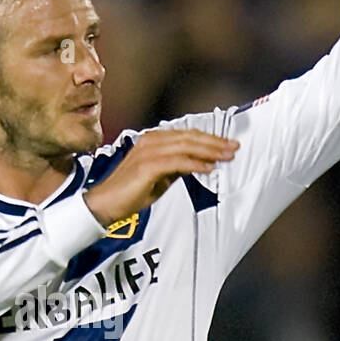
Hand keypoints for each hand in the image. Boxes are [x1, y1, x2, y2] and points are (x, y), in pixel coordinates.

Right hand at [83, 129, 238, 227]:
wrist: (104, 205)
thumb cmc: (129, 194)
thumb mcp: (160, 178)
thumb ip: (176, 167)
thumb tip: (199, 163)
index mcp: (152, 140)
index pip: (187, 135)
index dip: (209, 139)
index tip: (227, 145)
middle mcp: (151, 141)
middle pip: (190, 137)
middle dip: (215, 142)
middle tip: (235, 147)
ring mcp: (148, 151)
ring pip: (186, 146)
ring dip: (210, 150)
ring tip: (228, 156)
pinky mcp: (148, 166)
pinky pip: (178, 162)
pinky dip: (196, 164)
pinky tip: (210, 167)